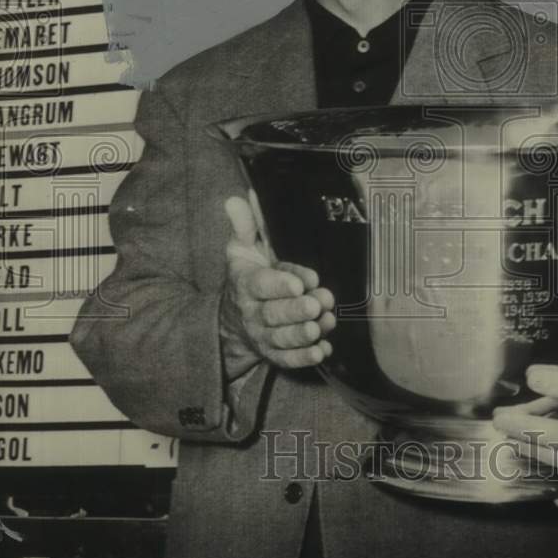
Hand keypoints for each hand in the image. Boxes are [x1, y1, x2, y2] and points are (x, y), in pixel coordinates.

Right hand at [220, 193, 335, 378]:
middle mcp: (253, 312)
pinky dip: (304, 358)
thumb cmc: (248, 275)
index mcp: (246, 283)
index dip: (279, 284)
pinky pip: (287, 359)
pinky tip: (322, 350)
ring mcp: (263, 335)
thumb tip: (236, 199)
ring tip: (322, 324)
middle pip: (274, 314)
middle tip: (317, 304)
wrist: (235, 318)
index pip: (261, 284)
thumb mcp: (242, 248)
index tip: (301, 282)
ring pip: (282, 337)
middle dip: (296, 310)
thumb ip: (244, 225)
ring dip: (304, 333)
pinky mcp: (274, 353)